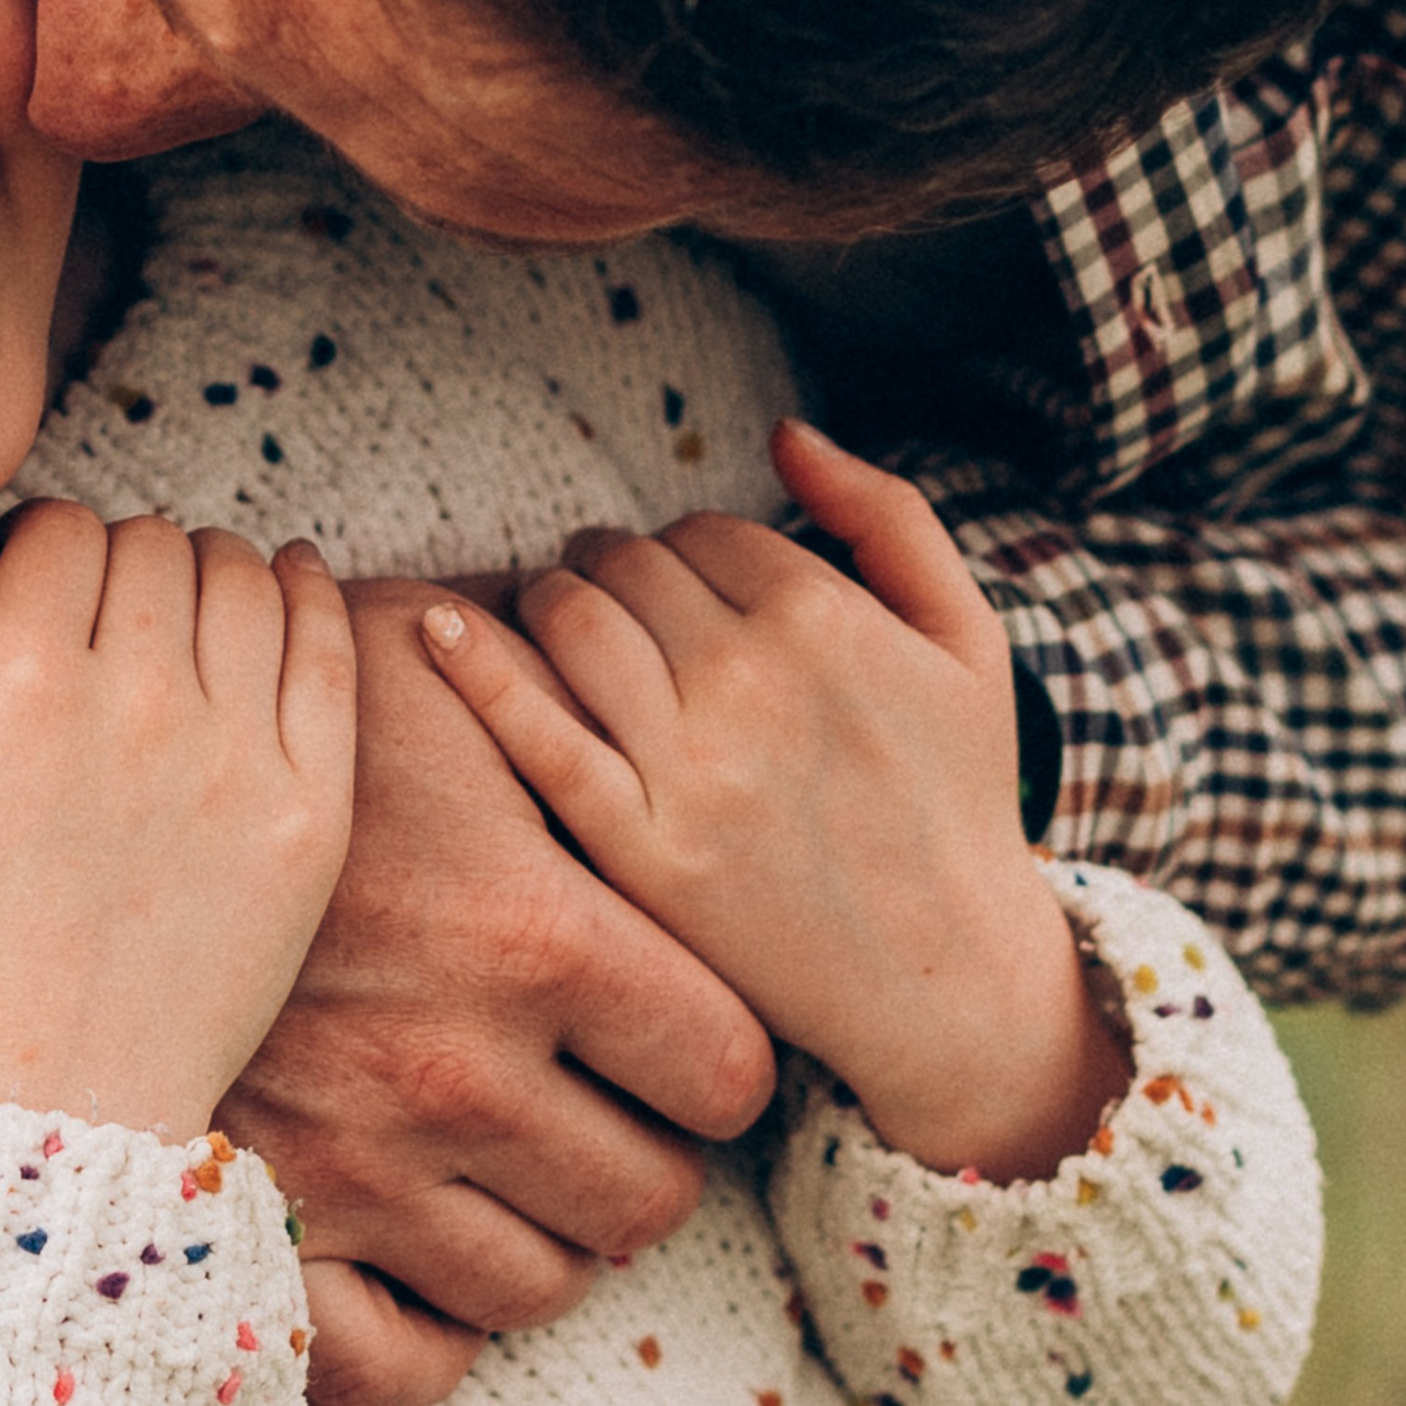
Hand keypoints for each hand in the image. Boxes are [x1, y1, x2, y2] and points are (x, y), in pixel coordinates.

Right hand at [0, 505, 354, 1139]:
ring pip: (245, 577)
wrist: (59, 1116)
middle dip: (121, 558)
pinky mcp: (314, 813)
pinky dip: (308, 596)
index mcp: (22, 700)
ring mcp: (241, 758)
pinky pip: (331, 652)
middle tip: (106, 613)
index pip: (60, 535)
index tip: (36, 587)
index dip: (40, 547)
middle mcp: (140, 708)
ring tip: (185, 606)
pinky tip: (286, 583)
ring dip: (209, 568)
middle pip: (153, 546)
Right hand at [216, 577, 776, 1405]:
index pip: (725, 1075)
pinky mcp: (264, 1237)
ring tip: (510, 1174)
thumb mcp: (414, 656)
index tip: (681, 1040)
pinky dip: (431, 1336)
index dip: (718, 1060)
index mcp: (531, 938)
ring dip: (541, 1240)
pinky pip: (397, 1364)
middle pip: (647, 1201)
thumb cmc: (243, 729)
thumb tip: (660, 707)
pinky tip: (428, 1266)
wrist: (42, 826)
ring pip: (536, 1288)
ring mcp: (359, 1177)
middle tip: (601, 1114)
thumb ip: (559, 691)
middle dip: (642, 1158)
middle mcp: (459, 1080)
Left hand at [421, 418, 1125, 1182]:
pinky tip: (438, 630)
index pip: (700, 532)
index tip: (674, 584)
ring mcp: (688, 765)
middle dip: (607, 567)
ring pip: (571, 624)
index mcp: (823, 614)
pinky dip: (475, 666)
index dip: (679, 550)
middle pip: (625, 568)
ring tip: (556, 620)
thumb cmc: (956, 799)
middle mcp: (748, 676)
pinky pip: (533, 732)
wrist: (944, 974)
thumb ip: (887, 515)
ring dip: (547, 601)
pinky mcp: (637, 847)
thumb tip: (784, 432)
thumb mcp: (967, 640)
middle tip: (601, 595)